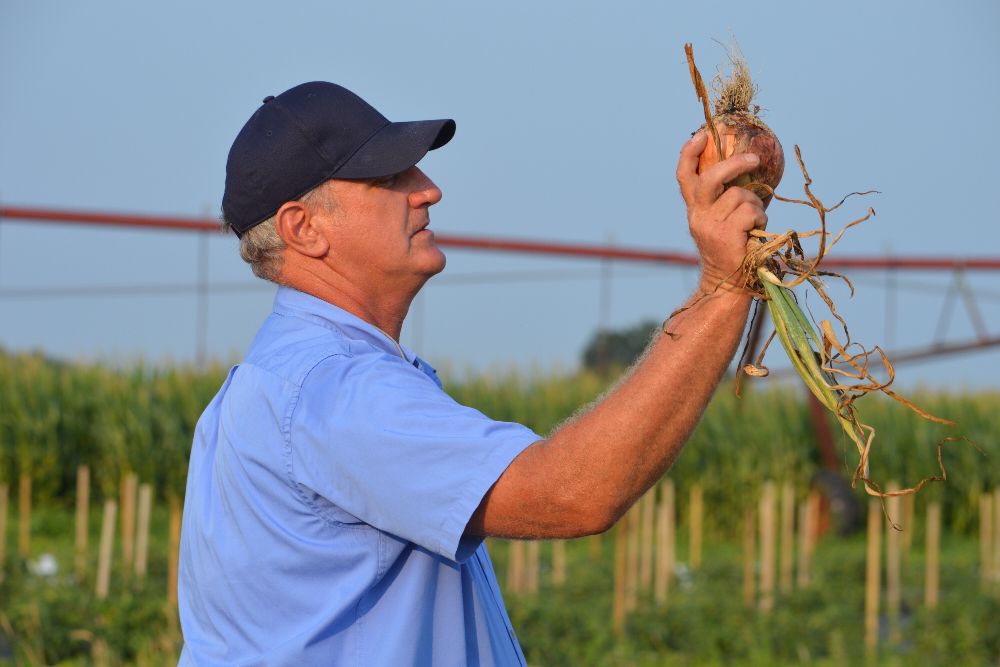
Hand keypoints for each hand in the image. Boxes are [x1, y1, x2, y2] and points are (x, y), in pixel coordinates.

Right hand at [676, 131, 767, 291]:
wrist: (728, 284)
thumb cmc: (732, 249)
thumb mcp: (721, 221)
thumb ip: (725, 198)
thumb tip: (749, 169)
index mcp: (694, 209)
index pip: (685, 176)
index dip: (690, 153)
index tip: (703, 135)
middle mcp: (698, 215)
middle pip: (711, 178)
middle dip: (734, 164)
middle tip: (754, 160)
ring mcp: (710, 225)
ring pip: (740, 195)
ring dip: (755, 204)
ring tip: (755, 219)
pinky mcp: (726, 235)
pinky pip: (750, 211)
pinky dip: (760, 217)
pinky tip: (757, 229)